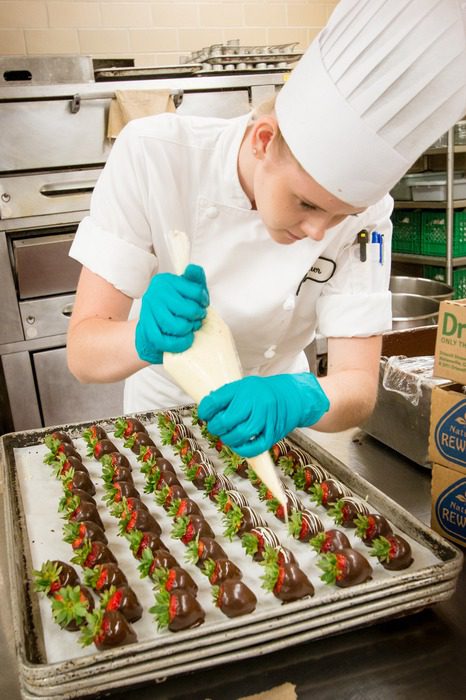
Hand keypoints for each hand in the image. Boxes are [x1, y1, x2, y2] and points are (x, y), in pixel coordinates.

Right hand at [135, 264, 208, 363]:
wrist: (152, 322)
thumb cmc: (174, 305)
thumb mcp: (186, 288)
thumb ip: (194, 279)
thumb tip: (194, 269)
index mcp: (165, 281)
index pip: (195, 291)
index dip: (204, 301)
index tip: (203, 305)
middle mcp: (155, 294)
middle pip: (187, 310)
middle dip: (197, 316)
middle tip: (198, 318)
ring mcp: (149, 312)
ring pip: (175, 325)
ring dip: (188, 329)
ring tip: (191, 327)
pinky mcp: (146, 330)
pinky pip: (164, 341)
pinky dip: (179, 343)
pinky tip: (186, 339)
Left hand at [198, 372, 329, 456]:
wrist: (291, 396)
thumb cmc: (262, 393)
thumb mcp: (243, 386)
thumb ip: (226, 397)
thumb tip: (207, 411)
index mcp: (245, 388)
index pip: (216, 400)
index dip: (205, 410)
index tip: (204, 414)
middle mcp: (256, 402)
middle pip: (227, 420)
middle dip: (216, 427)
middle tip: (215, 427)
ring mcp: (266, 418)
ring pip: (240, 434)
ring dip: (228, 439)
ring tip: (227, 435)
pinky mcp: (272, 433)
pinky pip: (255, 447)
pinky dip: (242, 449)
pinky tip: (238, 445)